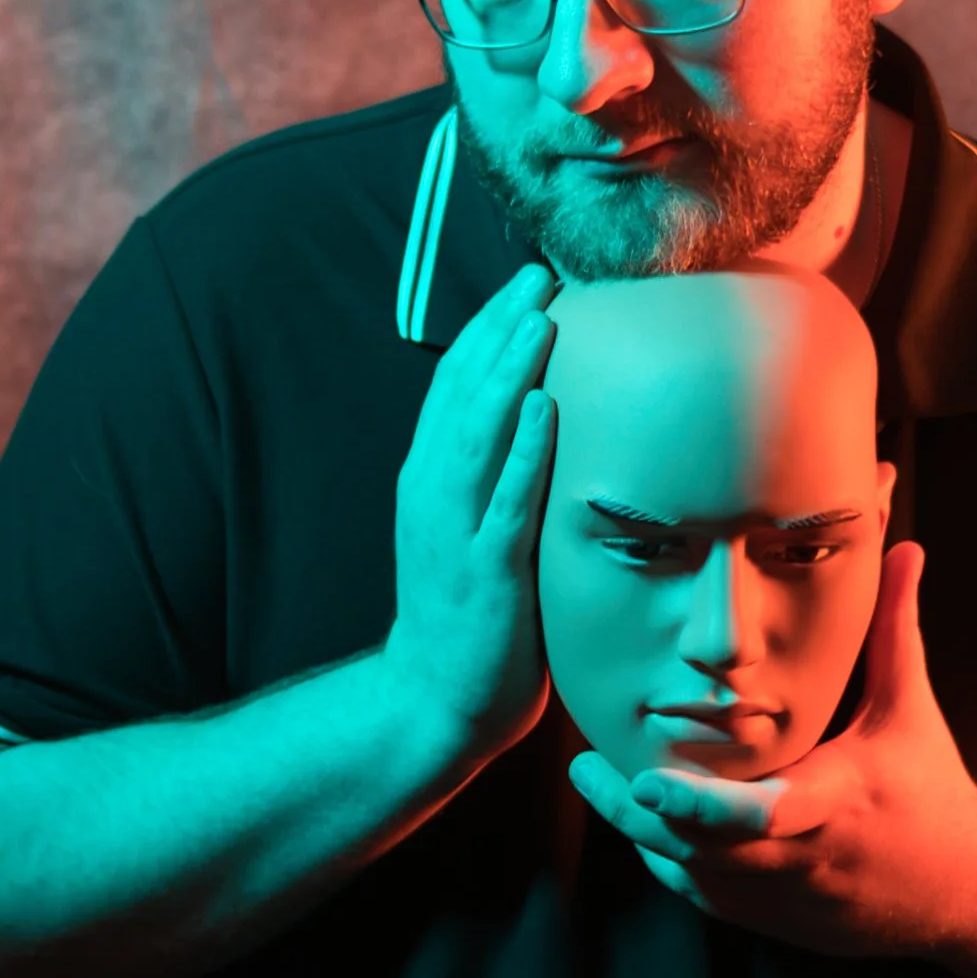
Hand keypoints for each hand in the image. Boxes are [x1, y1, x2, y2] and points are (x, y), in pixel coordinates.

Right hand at [381, 262, 559, 762]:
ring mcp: (456, 533)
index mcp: (430, 480)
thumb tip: (539, 420)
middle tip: (538, 277)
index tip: (524, 284)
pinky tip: (545, 410)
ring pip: (479, 436)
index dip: (486, 330)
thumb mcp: (470, 530)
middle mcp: (435, 495)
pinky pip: (506, 503)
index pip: (454, 387)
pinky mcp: (486, 574)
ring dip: (509, 373)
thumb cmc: (466, 615)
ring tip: (540, 320)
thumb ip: (494, 477)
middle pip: (463, 395)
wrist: (432, 701)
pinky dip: (523, 452)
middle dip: (500, 331)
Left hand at [567, 540, 976, 958]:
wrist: (964, 891)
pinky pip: (704, 895)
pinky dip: (667, 859)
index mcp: (840, 800)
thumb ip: (893, 626)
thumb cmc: (931, 785)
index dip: (701, 805)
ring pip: (695, 876)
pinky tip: (636, 819)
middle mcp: (808, 857)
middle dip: (637, 813)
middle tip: (585, 763)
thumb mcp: (910, 707)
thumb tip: (904, 544)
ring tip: (594, 779)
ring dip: (640, 833)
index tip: (646, 779)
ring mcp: (787, 897)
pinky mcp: (774, 920)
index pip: (764, 814)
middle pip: (705, 851)